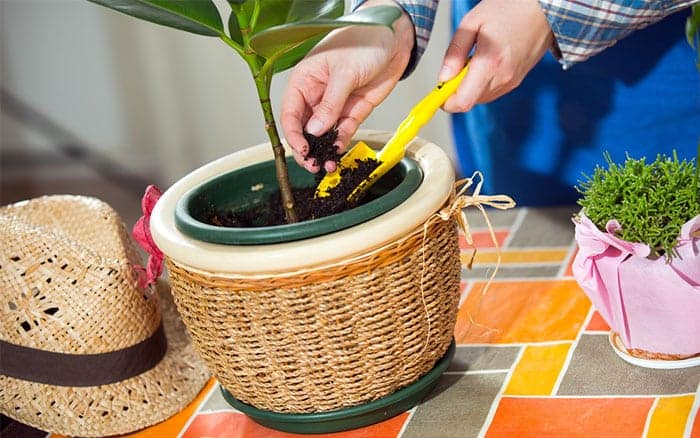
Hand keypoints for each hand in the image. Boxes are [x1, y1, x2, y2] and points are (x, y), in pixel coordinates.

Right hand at [280, 0, 413, 172]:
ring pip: (323, 134)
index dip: (293, 134)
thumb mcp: (344, 73)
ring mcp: (334, 104)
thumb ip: (330, 104)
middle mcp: (316, 95)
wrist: (394, 37)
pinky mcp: (353, 110)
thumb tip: (315, 131)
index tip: (302, 150)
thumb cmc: (364, 41)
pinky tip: (339, 152)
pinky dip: (340, 143)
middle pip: (304, 128)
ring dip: (324, 150)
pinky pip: (342, 131)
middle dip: (307, 148)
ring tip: (327, 165)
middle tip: (312, 165)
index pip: (291, 113)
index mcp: (304, 81)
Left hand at [439, 0, 552, 112]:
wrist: (543, 7)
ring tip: (474, 60)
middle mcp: (503, 78)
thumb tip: (443, 78)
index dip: (446, 102)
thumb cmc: (509, 8)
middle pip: (470, 102)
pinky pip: (492, 91)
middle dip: (457, 90)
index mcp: (490, 64)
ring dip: (470, 87)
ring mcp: (512, 81)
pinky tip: (485, 62)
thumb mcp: (472, 23)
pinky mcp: (517, 80)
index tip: (438, 92)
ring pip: (480, 98)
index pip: (463, 102)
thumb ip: (454, 53)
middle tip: (456, 67)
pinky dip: (482, 83)